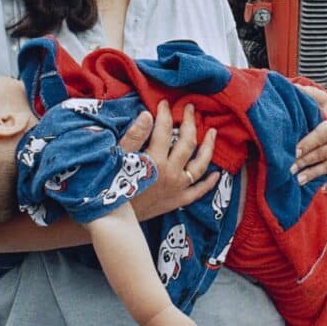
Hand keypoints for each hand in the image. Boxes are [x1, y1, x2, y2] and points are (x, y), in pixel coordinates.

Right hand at [121, 102, 219, 221]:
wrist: (111, 222)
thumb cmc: (109, 188)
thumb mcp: (116, 159)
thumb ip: (134, 137)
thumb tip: (148, 114)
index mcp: (155, 160)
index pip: (164, 129)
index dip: (165, 113)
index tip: (165, 102)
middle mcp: (171, 173)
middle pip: (187, 142)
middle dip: (190, 122)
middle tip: (191, 108)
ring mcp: (177, 188)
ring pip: (200, 165)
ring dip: (208, 147)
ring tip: (213, 132)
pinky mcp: (177, 202)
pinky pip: (199, 192)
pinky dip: (209, 183)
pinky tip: (217, 174)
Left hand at [291, 84, 326, 191]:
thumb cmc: (324, 116)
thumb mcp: (319, 102)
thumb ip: (308, 95)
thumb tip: (293, 87)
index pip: (322, 133)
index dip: (306, 143)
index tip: (293, 150)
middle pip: (325, 151)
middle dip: (306, 160)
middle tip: (291, 167)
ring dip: (314, 174)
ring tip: (298, 179)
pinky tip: (320, 188)